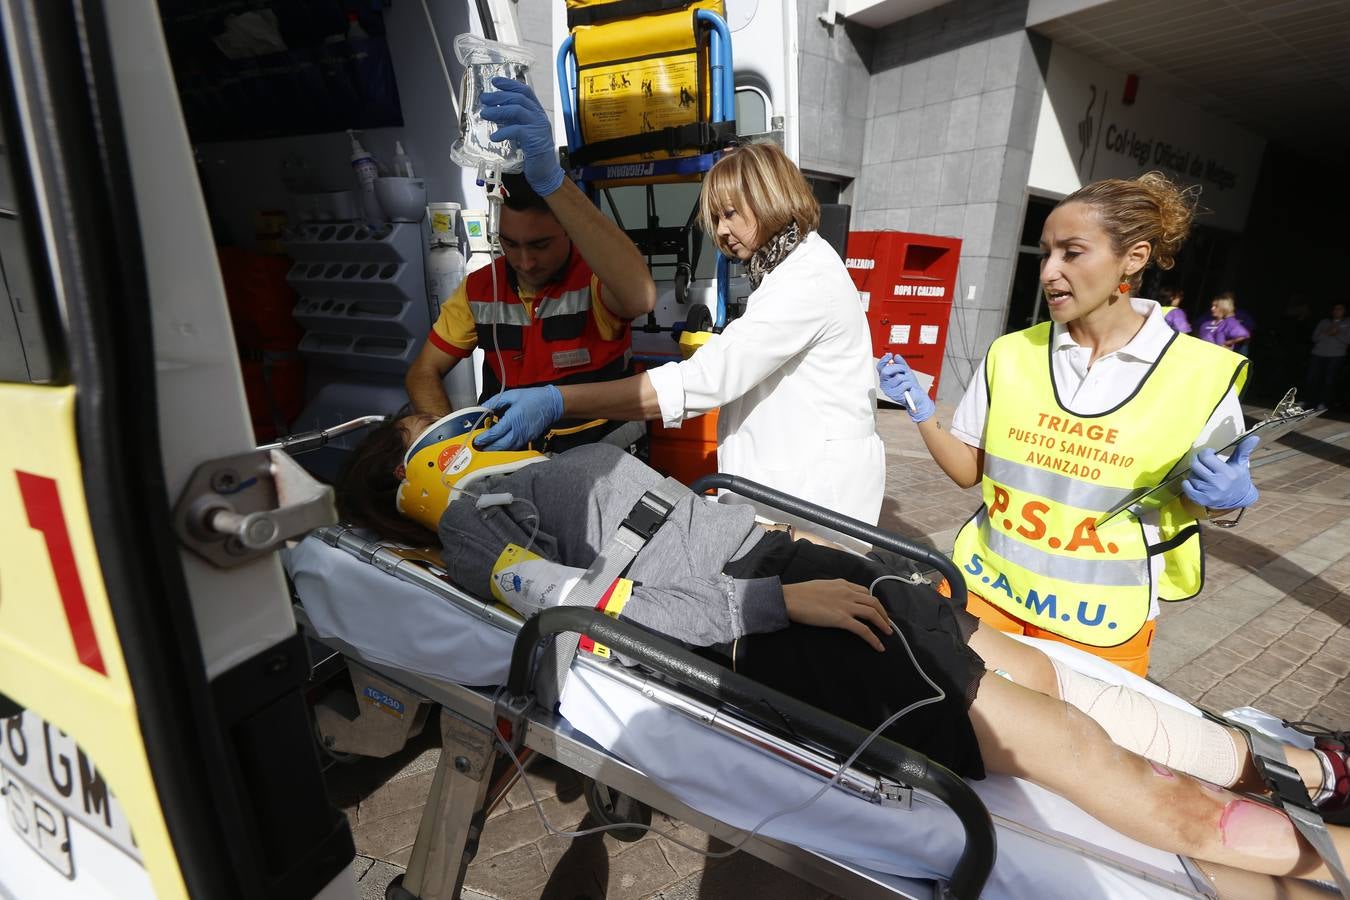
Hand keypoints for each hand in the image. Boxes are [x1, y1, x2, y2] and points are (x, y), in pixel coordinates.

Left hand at [475, 386, 563, 449]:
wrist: (551, 404)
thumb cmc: (533, 398)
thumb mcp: (512, 395)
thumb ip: (495, 401)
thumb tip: (482, 407)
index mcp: (513, 419)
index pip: (495, 433)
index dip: (484, 438)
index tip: (476, 440)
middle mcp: (519, 431)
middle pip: (500, 445)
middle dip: (488, 447)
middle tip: (479, 447)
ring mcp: (525, 437)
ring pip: (508, 449)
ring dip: (496, 450)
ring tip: (487, 448)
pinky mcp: (529, 439)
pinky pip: (515, 447)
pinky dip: (506, 448)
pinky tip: (500, 445)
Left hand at [480, 78, 564, 195]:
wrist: (545, 172)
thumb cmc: (532, 152)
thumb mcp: (521, 131)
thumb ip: (512, 121)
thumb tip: (494, 111)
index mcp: (536, 112)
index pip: (524, 91)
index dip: (509, 84)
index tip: (495, 81)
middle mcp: (539, 116)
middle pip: (519, 98)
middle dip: (499, 96)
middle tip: (484, 98)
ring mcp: (538, 126)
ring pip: (517, 110)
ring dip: (498, 110)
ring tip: (484, 114)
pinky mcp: (535, 139)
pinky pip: (517, 130)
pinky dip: (503, 131)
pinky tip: (494, 137)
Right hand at [782, 580, 892, 651]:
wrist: (790, 598)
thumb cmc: (799, 593)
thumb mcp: (820, 586)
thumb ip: (832, 591)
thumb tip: (834, 598)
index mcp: (842, 584)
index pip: (864, 591)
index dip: (873, 601)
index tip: (876, 609)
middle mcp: (847, 592)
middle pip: (873, 601)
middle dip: (883, 613)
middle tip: (887, 623)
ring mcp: (846, 605)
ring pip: (872, 613)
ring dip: (883, 624)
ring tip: (888, 633)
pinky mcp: (841, 619)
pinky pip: (863, 629)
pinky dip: (874, 638)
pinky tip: (879, 646)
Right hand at [876, 353, 935, 423]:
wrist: (917, 396)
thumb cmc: (910, 385)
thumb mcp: (906, 371)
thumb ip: (901, 364)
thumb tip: (896, 356)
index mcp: (885, 378)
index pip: (880, 367)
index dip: (883, 360)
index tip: (890, 355)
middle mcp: (884, 384)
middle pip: (886, 371)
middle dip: (898, 368)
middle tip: (904, 370)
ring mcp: (889, 390)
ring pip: (898, 377)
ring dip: (906, 378)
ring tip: (907, 383)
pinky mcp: (895, 395)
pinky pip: (904, 384)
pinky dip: (909, 385)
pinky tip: (909, 388)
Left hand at [1182, 434, 1259, 509]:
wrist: (1239, 498)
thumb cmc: (1238, 477)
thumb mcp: (1241, 463)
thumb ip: (1243, 449)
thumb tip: (1254, 437)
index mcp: (1227, 473)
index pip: (1205, 456)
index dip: (1206, 453)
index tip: (1211, 454)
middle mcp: (1218, 484)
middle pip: (1195, 465)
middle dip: (1198, 461)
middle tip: (1203, 463)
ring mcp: (1209, 493)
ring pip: (1190, 476)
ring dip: (1194, 473)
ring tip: (1203, 474)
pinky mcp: (1201, 500)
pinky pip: (1186, 488)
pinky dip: (1187, 483)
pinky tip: (1195, 482)